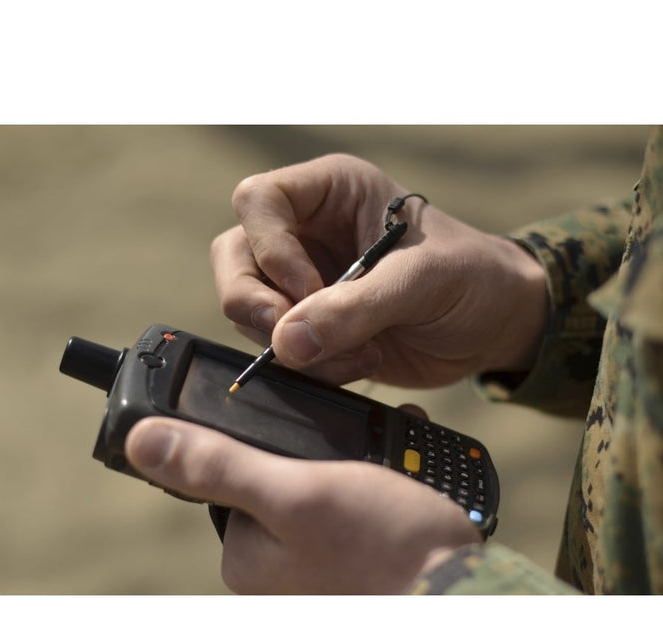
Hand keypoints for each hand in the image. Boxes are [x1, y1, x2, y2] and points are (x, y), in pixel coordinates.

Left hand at [125, 417, 481, 593]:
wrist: (466, 590)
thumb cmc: (385, 546)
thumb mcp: (296, 492)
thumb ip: (219, 465)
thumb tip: (141, 441)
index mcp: (247, 553)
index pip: (233, 472)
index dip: (265, 438)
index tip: (305, 428)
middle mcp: (275, 565)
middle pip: (281, 475)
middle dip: (320, 450)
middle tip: (357, 448)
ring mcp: (314, 563)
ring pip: (320, 483)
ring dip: (352, 460)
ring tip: (384, 458)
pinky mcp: (349, 558)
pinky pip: (348, 503)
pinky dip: (369, 481)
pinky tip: (392, 475)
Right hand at [211, 153, 547, 387]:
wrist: (493, 324)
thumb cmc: (471, 277)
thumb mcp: (421, 281)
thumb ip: (354, 308)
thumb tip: (285, 343)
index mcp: (330, 192)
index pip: (257, 201)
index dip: (272, 249)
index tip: (311, 288)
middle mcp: (305, 232)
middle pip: (234, 258)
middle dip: (259, 306)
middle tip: (299, 339)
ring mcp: (303, 281)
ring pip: (248, 309)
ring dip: (293, 344)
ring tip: (360, 352)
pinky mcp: (311, 325)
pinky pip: (278, 347)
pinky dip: (308, 365)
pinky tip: (359, 361)